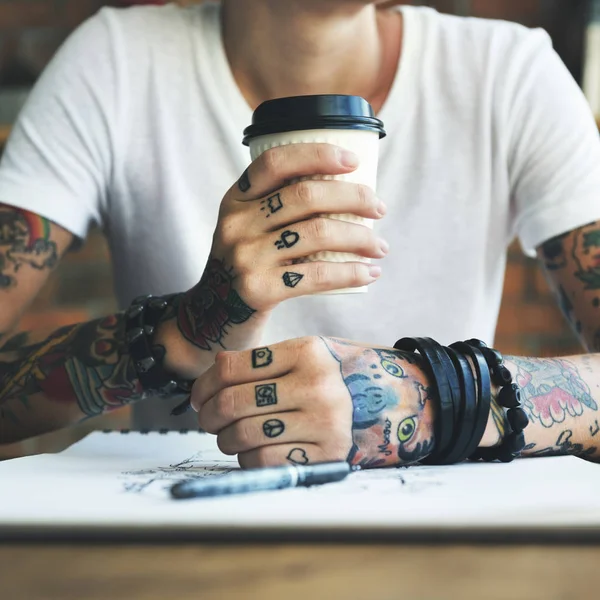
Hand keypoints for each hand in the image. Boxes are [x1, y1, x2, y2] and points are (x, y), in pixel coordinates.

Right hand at [159, 145, 387, 378]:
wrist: (212, 318)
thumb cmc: (245, 267)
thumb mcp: (245, 230)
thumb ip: (275, 209)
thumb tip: (343, 192)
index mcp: (235, 200)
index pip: (276, 162)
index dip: (318, 154)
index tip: (353, 161)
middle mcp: (236, 223)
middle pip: (306, 196)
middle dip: (354, 197)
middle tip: (379, 209)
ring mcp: (245, 256)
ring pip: (318, 233)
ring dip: (360, 238)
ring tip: (380, 247)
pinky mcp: (258, 289)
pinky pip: (316, 274)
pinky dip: (351, 272)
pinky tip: (369, 273)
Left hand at [192, 336, 436, 468]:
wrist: (392, 401)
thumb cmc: (335, 377)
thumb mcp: (307, 355)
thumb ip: (264, 362)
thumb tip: (211, 375)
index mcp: (307, 351)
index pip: (232, 367)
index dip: (203, 384)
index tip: (198, 395)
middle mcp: (317, 385)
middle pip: (232, 402)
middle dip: (208, 414)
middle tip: (207, 417)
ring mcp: (324, 423)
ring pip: (243, 435)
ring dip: (225, 439)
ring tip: (229, 434)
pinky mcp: (326, 455)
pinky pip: (263, 461)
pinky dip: (247, 458)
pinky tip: (254, 449)